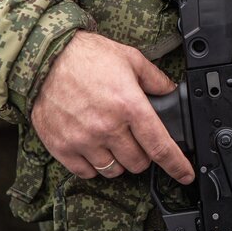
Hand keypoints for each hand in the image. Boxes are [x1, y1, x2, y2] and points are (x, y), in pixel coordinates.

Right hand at [31, 30, 193, 183]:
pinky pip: (86, 172)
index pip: (160, 147)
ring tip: (113, 141)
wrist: (45, 57)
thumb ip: (155, 79)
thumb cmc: (87, 56)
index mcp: (129, 106)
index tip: (185, 174)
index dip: (177, 165)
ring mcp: (84, 140)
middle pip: (138, 163)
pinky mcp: (62, 147)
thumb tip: (171, 91)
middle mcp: (108, 127)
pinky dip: (94, 165)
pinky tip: (94, 147)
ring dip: (119, 161)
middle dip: (142, 154)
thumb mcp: (130, 58)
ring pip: (114, 171)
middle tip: (134, 138)